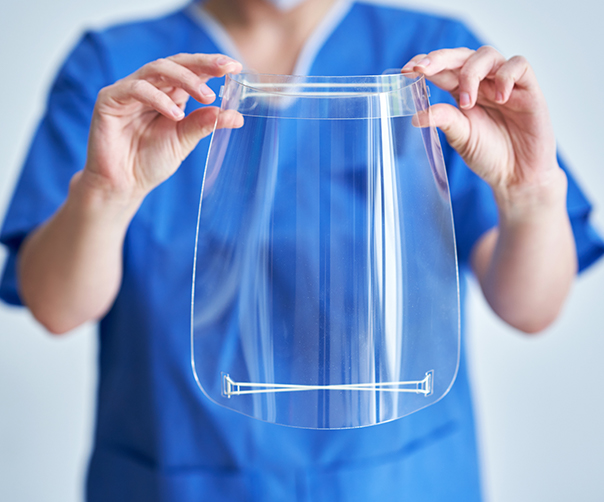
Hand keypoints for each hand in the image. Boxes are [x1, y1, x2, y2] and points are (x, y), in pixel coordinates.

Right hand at [82, 53, 243, 203]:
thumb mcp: (184, 141)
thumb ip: (205, 124)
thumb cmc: (150, 162)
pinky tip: (176, 115)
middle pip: (176, 62)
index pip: (191, 70)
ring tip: (206, 98)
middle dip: (202, 64)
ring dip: (185, 80)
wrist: (123, 184)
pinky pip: (136, 89)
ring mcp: (128, 90)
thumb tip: (237, 116)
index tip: (236, 67)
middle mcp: (149, 87)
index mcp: (169, 94)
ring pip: (157, 69)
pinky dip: (159, 99)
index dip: (212, 65)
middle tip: (225, 69)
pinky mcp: (109, 99)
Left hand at [403, 46, 560, 200]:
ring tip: (466, 103)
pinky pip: (518, 65)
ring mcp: (504, 83)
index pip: (442, 68)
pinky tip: (500, 98)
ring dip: (471, 73)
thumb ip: (444, 121)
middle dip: (440, 59)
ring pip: (487, 55)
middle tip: (423, 70)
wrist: (517, 175)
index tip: (406, 70)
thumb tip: (416, 116)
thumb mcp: (461, 138)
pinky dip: (506, 76)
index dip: (425, 63)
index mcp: (461, 92)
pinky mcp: (528, 88)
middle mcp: (482, 83)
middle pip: (461, 55)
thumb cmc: (489, 155)